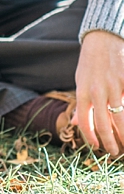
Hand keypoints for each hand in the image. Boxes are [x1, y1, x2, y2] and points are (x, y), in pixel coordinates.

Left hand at [75, 29, 123, 154]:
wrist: (103, 40)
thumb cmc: (91, 62)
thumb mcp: (80, 81)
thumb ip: (81, 102)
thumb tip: (75, 122)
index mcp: (82, 92)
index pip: (84, 122)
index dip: (90, 138)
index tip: (96, 148)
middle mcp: (97, 91)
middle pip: (103, 124)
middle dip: (110, 142)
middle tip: (115, 153)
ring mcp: (114, 87)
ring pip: (121, 119)